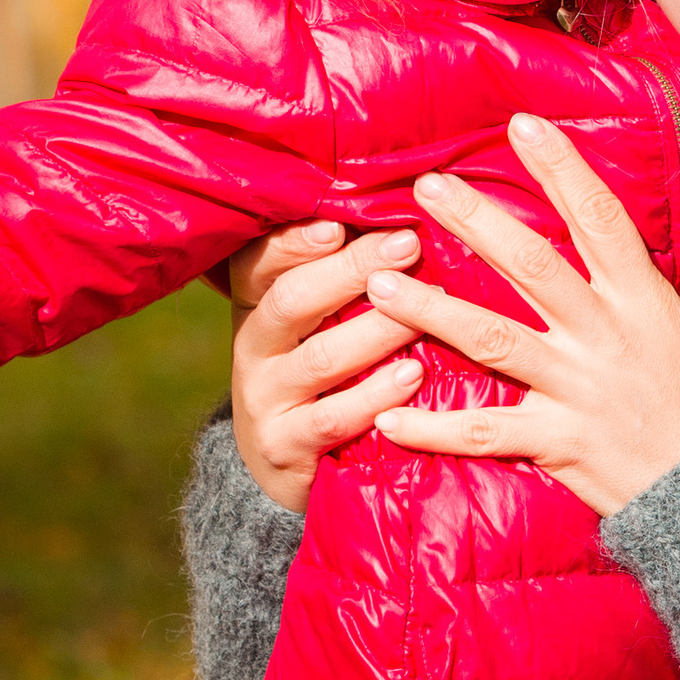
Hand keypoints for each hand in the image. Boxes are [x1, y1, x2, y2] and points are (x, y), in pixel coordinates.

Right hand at [225, 221, 425, 511]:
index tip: (341, 223)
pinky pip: (331, 419)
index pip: (260, 261)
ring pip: (319, 358)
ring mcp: (264, 399)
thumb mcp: (317, 320)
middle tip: (408, 245)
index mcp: (257, 304)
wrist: (285, 462)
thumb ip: (345, 275)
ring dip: (377, 331)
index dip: (296, 241)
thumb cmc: (321, 371)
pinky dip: (374, 397)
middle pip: (291, 300)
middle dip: (352, 270)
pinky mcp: (283, 448)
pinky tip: (413, 378)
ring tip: (426, 309)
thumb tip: (408, 217)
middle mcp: (253, 346)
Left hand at [368, 113, 679, 515]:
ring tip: (379, 284)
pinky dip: (433, 431)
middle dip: (477, 221)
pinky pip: (485, 434)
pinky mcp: (555, 442)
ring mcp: (573, 391)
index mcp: (643, 303)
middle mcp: (600, 337)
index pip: (600, 218)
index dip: (562, 168)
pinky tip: (385, 421)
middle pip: (530, 266)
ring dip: (430, 311)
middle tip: (427, 186)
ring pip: (490, 341)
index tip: (525, 125)